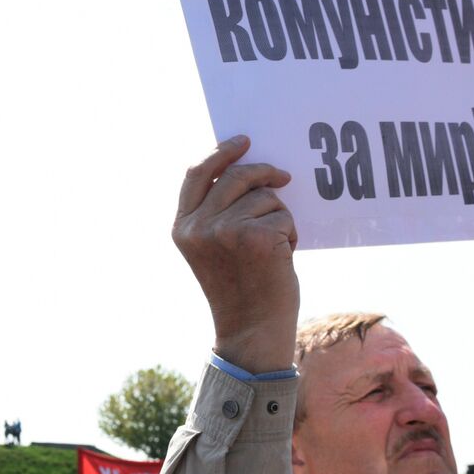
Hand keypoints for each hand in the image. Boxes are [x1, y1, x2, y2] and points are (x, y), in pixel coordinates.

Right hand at [172, 136, 298, 372]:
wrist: (252, 331)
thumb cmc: (240, 290)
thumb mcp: (213, 249)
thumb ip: (218, 213)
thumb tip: (249, 172)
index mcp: (182, 228)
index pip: (197, 174)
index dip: (220, 152)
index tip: (243, 142)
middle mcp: (199, 227)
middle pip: (235, 176)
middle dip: (263, 173)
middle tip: (283, 177)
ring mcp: (226, 231)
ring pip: (265, 197)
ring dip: (279, 216)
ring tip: (276, 247)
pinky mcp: (257, 237)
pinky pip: (284, 216)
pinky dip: (291, 234)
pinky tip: (283, 258)